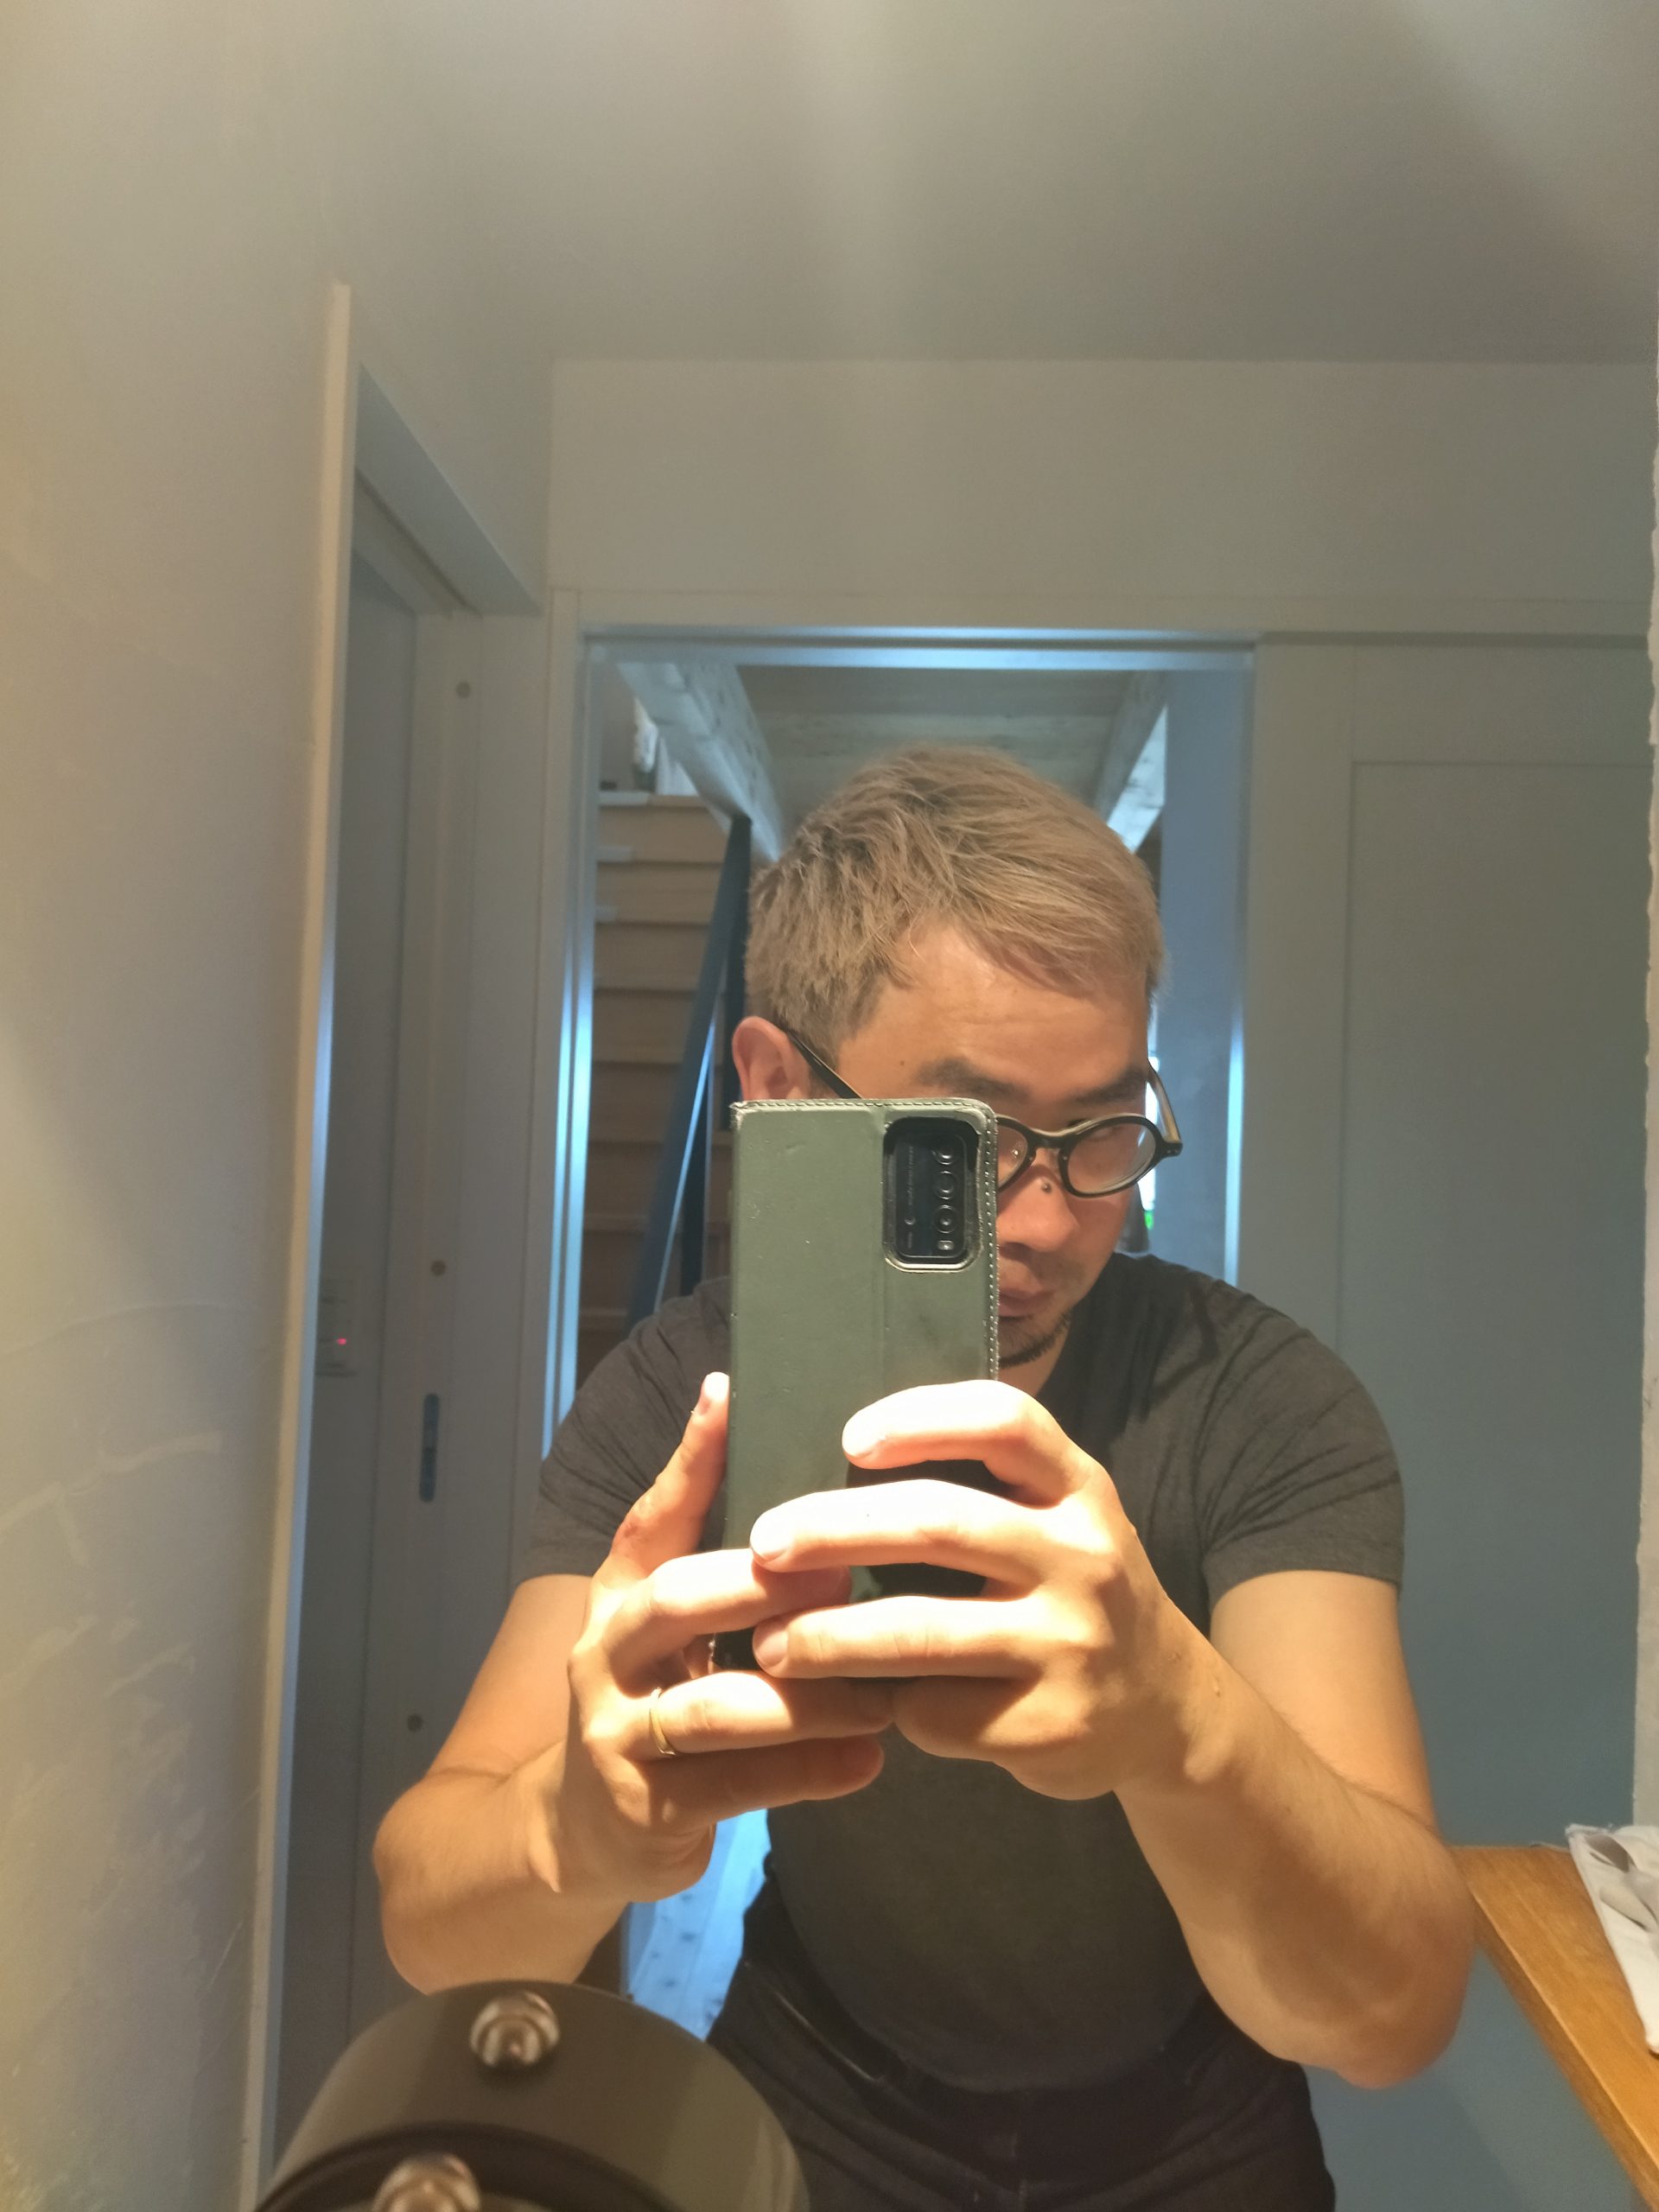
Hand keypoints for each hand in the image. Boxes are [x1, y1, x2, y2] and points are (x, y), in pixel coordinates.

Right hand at [556, 1374, 889, 1904]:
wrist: (586, 1831)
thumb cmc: (660, 1700)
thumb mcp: (671, 1629)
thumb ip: (718, 1559)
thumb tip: (777, 1448)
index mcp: (617, 1596)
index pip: (650, 1516)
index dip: (689, 1458)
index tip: (732, 1393)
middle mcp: (605, 1653)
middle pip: (673, 1598)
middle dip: (759, 1583)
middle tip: (844, 1575)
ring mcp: (617, 1734)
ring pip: (712, 1706)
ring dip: (805, 1697)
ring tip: (881, 1693)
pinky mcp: (643, 1811)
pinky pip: (735, 1788)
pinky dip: (807, 1774)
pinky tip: (869, 1761)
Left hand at [744, 1381, 1220, 1802]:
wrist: (1167, 1710)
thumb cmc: (1074, 1593)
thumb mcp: (1058, 1522)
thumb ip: (985, 1490)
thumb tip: (839, 1464)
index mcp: (1079, 1488)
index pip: (1003, 1422)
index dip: (921, 1418)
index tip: (848, 1437)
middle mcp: (1084, 1555)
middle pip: (940, 1522)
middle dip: (836, 1530)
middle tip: (765, 1543)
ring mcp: (1071, 1644)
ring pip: (922, 1631)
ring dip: (830, 1637)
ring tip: (769, 1642)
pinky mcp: (1051, 1723)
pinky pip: (940, 1709)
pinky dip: (886, 1705)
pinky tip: (851, 1702)